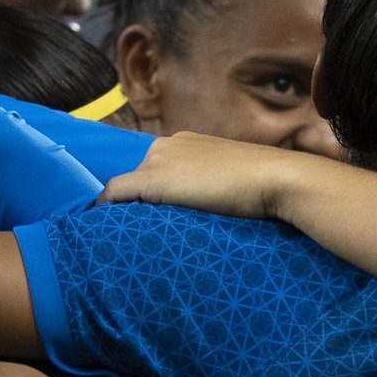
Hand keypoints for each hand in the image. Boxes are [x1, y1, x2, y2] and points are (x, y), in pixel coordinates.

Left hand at [98, 133, 307, 220]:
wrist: (275, 178)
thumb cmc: (265, 185)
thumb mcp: (234, 179)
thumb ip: (213, 185)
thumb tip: (211, 206)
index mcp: (187, 142)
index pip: (157, 167)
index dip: (150, 192)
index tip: (146, 215)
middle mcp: (168, 144)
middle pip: (138, 176)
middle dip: (135, 200)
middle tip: (134, 229)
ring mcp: (159, 160)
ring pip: (127, 185)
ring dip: (125, 206)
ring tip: (121, 234)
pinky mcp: (154, 179)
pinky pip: (115, 193)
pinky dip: (106, 207)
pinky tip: (101, 226)